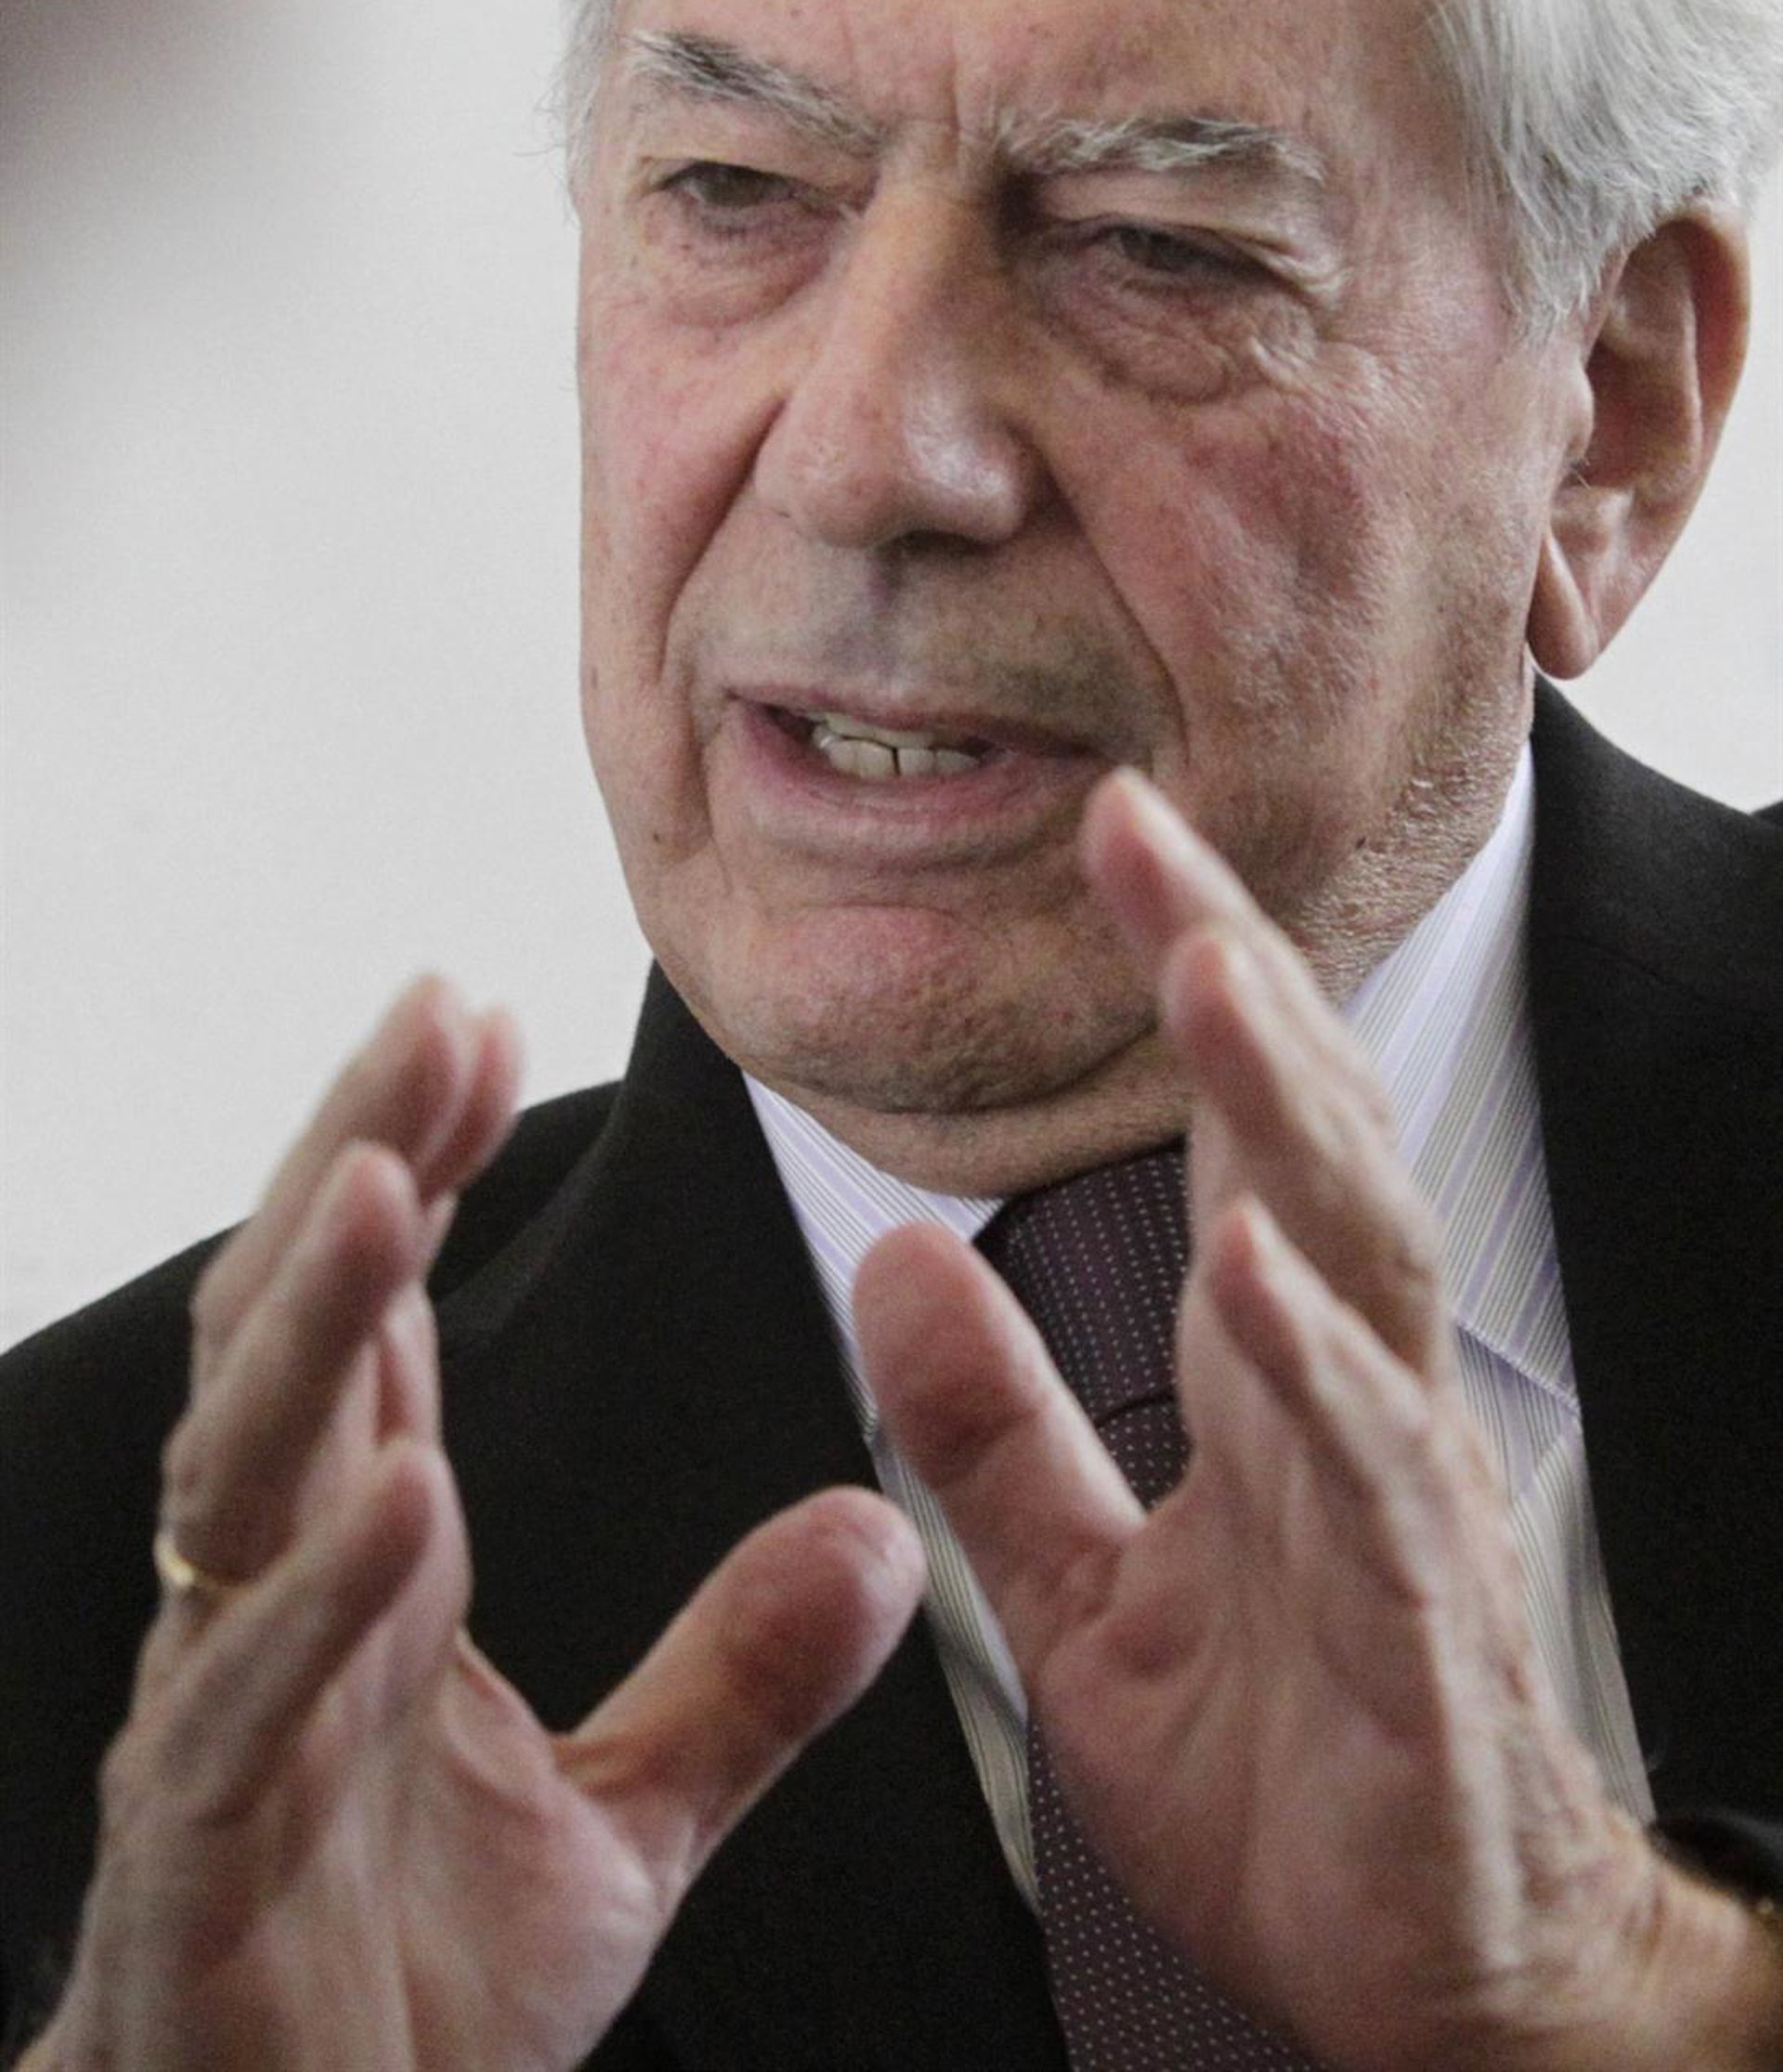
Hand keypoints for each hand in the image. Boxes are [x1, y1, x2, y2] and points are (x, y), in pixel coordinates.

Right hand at [33, 981, 921, 2071]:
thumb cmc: (406, 2008)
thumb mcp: (623, 1832)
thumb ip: (739, 1677)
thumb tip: (880, 1533)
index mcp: (362, 1580)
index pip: (380, 1327)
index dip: (417, 1164)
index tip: (476, 1018)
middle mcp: (270, 1617)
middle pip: (295, 1347)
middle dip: (355, 1170)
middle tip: (428, 1013)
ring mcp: (219, 1730)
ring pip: (242, 1487)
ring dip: (317, 1330)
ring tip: (392, 1180)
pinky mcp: (199, 1872)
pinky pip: (248, 1712)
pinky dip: (319, 1605)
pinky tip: (400, 1497)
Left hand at [857, 771, 1779, 2071]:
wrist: (1424, 1976)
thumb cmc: (1278, 1766)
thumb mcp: (1078, 1591)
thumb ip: (990, 1429)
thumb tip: (893, 1253)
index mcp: (1264, 1363)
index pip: (1232, 1123)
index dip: (1180, 966)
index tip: (1106, 822)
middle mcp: (1346, 1391)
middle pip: (1303, 1139)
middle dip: (1232, 974)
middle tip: (1142, 826)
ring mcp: (1396, 1498)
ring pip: (1359, 1262)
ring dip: (1287, 1116)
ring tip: (1211, 980)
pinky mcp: (1420, 1633)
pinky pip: (1375, 1473)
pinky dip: (1316, 1366)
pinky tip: (1250, 1268)